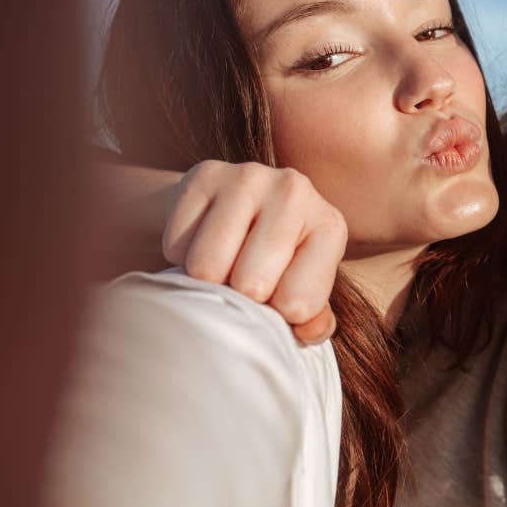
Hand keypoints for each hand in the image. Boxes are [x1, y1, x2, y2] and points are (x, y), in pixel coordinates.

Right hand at [162, 161, 345, 343]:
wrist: (225, 209)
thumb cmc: (272, 262)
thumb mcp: (301, 291)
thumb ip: (313, 321)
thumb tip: (308, 332)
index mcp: (330, 226)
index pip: (300, 303)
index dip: (280, 317)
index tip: (278, 301)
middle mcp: (297, 191)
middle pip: (251, 284)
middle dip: (240, 296)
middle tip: (243, 280)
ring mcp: (250, 177)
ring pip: (207, 267)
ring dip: (206, 280)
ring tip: (222, 263)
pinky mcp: (205, 175)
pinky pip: (176, 245)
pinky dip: (180, 256)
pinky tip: (200, 239)